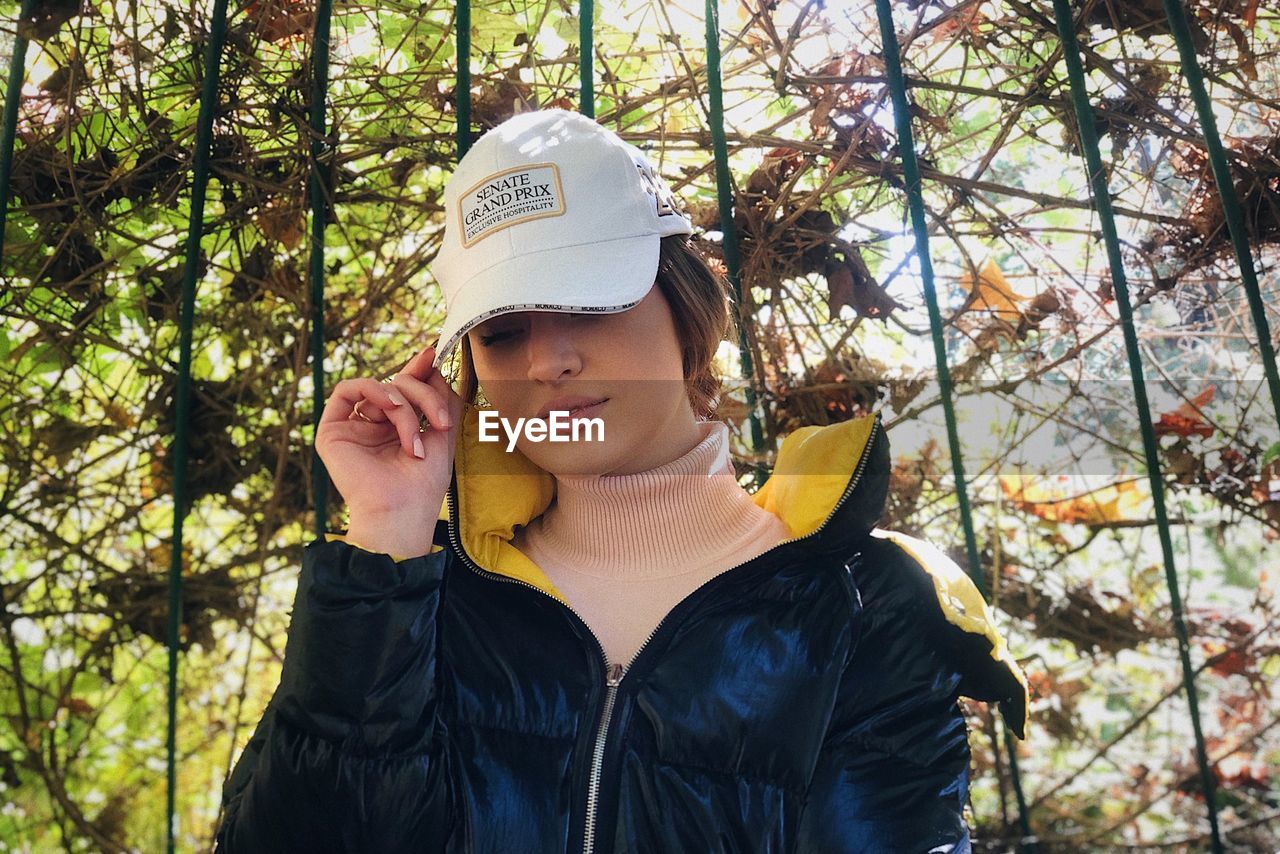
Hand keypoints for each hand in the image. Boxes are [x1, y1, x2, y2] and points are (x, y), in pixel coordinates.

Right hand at [317, 344, 464, 521]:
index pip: (406, 389)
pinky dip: (374, 390)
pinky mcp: (332, 431)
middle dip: (423, 397)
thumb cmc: (424, 483)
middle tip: (440, 422)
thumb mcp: (443, 432)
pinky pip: (347, 389)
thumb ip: (439, 395)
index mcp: (396, 429)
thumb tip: (428, 358)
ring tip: (416, 436)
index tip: (433, 356)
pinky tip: (392, 407)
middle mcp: (373, 426)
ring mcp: (352, 428)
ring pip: (379, 388)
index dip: (419, 370)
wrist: (402, 511)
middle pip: (397, 385)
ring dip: (405, 406)